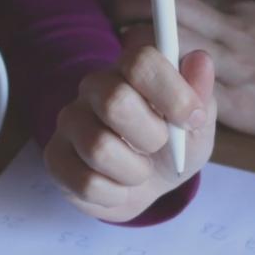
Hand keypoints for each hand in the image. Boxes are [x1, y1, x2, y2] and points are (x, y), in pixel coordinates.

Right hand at [44, 44, 216, 222]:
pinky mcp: (55, 158)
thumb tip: (200, 60)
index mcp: (130, 69)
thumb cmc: (173, 146)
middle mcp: (93, 87)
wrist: (148, 186)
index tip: (193, 119)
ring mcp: (69, 121)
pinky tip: (119, 187)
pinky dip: (115, 194)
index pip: (140, 61)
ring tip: (140, 171)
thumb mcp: (198, 124)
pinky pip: (86, 182)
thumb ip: (200, 93)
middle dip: (152, 136)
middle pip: (114, 102)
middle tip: (159, 147)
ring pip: (99, 148)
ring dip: (135, 172)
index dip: (172, 92)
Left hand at [115, 0, 254, 143]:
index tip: (120, 13)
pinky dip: (164, 99)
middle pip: (165, 12)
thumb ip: (227, 23)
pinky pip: (190, 96)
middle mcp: (235, 31)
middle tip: (108, 40)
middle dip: (127, 22)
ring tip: (124, 76)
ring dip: (139, 61)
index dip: (139, 3)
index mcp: (239, 11)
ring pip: (171, 50)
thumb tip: (184, 22)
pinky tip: (151, 109)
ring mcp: (238, 66)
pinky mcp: (242, 103)